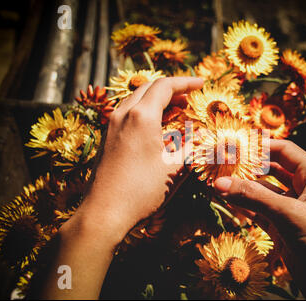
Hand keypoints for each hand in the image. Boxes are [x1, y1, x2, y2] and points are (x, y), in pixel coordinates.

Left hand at [34, 77, 202, 298]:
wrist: (103, 213)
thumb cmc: (141, 191)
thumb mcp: (174, 170)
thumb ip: (191, 148)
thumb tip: (202, 136)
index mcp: (142, 117)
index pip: (165, 86)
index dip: (186, 82)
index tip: (202, 84)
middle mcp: (123, 114)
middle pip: (149, 88)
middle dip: (172, 89)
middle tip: (190, 97)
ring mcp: (111, 125)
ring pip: (136, 99)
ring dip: (157, 99)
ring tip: (176, 108)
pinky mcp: (106, 137)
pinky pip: (127, 112)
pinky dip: (145, 111)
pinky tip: (156, 125)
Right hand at [214, 139, 305, 298]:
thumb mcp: (290, 215)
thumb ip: (254, 197)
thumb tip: (220, 182)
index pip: (285, 151)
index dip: (261, 146)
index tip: (235, 145)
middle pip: (274, 171)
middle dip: (250, 168)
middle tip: (223, 164)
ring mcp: (296, 211)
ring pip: (267, 194)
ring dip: (246, 190)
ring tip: (220, 183)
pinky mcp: (288, 231)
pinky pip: (264, 214)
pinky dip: (249, 209)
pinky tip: (232, 204)